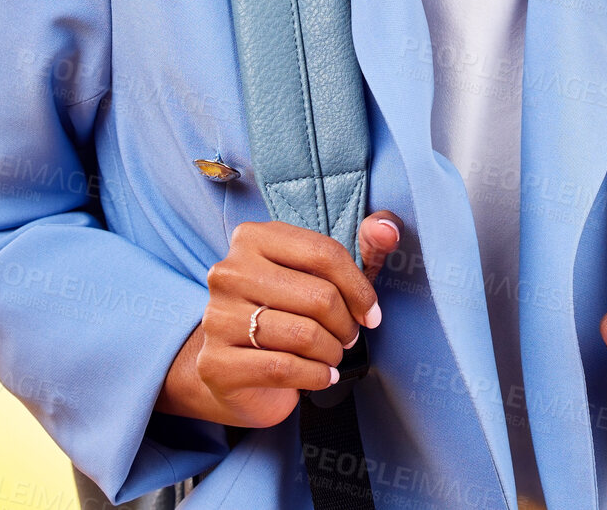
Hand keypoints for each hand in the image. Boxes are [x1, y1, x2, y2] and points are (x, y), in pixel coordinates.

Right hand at [155, 209, 402, 427]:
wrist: (234, 370)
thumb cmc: (288, 311)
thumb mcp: (326, 274)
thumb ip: (364, 245)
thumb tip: (389, 229)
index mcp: (252, 237)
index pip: (323, 253)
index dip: (359, 287)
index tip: (372, 313)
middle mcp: (229, 272)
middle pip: (318, 296)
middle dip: (346, 324)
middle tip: (349, 337)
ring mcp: (217, 318)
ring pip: (304, 335)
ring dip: (332, 352)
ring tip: (332, 355)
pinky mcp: (216, 364)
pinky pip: (284, 369)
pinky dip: (315, 376)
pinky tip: (321, 376)